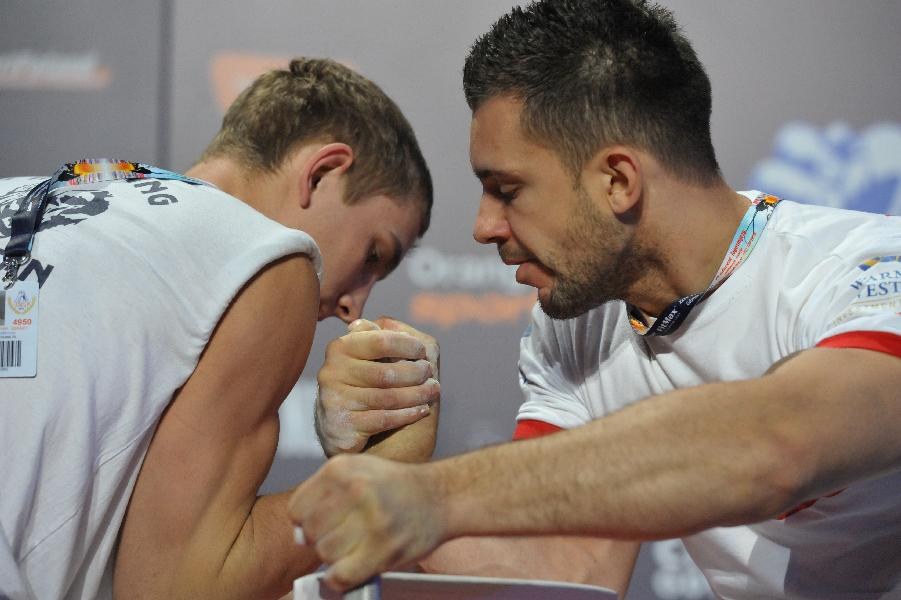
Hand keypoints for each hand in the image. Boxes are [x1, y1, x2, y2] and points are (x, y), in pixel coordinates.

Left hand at [288, 454, 446, 591]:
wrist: (441, 496)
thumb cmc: (397, 487)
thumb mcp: (357, 471)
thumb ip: (323, 495)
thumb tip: (298, 533)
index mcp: (342, 468)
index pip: (297, 508)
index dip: (305, 521)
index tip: (322, 523)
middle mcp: (355, 490)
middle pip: (309, 532)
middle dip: (322, 539)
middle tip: (343, 535)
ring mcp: (371, 520)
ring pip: (325, 554)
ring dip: (336, 557)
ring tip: (355, 546)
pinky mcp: (383, 548)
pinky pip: (341, 575)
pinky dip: (341, 578)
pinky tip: (354, 566)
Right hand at [315, 317, 439, 456]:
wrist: (343, 427)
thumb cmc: (367, 385)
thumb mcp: (371, 357)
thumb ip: (381, 338)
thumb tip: (391, 326)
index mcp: (340, 348)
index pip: (380, 341)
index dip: (407, 345)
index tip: (422, 351)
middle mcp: (331, 372)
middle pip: (385, 373)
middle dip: (415, 373)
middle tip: (430, 373)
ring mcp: (334, 400)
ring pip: (387, 397)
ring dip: (417, 394)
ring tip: (433, 391)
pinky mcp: (341, 425)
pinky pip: (383, 419)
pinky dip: (407, 414)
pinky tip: (422, 410)